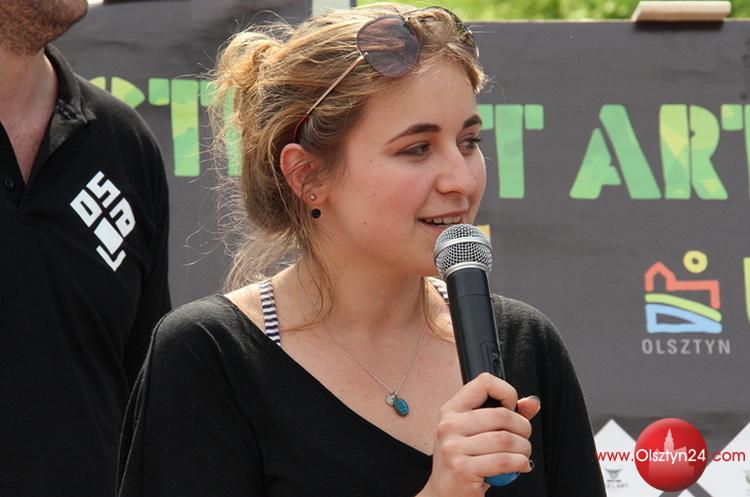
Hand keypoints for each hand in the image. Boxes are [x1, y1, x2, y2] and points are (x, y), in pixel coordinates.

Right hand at [418, 373, 540, 496]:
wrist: (444, 494)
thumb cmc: (462, 462)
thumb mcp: (478, 434)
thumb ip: (505, 415)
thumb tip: (531, 402)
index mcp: (451, 410)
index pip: (483, 383)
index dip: (506, 391)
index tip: (512, 407)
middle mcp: (449, 425)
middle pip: (501, 415)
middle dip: (523, 428)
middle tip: (523, 438)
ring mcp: (453, 447)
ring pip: (506, 440)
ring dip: (524, 449)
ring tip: (522, 455)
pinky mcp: (462, 468)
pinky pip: (504, 461)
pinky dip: (520, 463)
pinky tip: (520, 465)